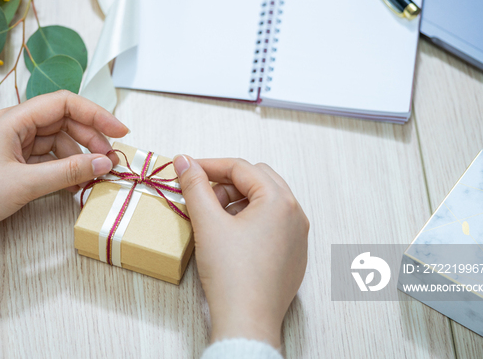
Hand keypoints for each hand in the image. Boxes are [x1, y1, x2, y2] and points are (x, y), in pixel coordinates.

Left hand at [0, 91, 128, 242]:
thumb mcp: (25, 184)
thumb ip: (68, 172)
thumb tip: (104, 163)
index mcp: (14, 118)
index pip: (64, 103)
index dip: (96, 114)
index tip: (120, 132)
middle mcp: (15, 125)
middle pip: (64, 121)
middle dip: (90, 138)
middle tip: (111, 161)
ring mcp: (13, 143)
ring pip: (57, 140)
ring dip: (79, 155)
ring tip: (96, 175)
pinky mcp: (11, 160)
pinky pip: (46, 157)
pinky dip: (63, 167)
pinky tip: (75, 183)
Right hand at [173, 156, 308, 348]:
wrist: (248, 321)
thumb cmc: (232, 274)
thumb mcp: (208, 223)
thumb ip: (195, 186)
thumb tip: (184, 161)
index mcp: (279, 200)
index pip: (241, 168)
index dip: (210, 166)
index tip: (187, 170)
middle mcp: (295, 214)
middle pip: (257, 180)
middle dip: (226, 183)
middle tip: (201, 196)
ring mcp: (298, 236)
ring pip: (266, 202)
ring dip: (238, 201)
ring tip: (213, 218)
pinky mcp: (294, 256)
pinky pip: (273, 225)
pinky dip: (251, 220)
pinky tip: (230, 236)